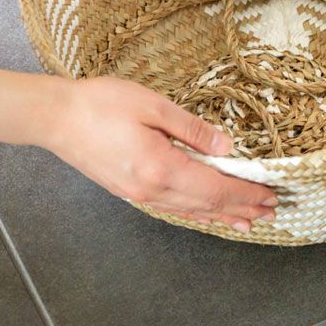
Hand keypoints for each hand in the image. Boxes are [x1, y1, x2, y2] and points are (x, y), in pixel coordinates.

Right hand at [46, 76, 276, 231]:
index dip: (244, 194)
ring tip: (246, 221)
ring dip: (221, 216)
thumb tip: (225, 147)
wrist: (55, 117)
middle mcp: (151, 189)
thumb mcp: (153, 106)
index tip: (269, 195)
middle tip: (270, 210)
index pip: (214, 189)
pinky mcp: (129, 190)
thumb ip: (192, 128)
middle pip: (206, 205)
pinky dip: (196, 212)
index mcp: (160, 168)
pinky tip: (204, 213)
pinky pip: (172, 207)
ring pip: (190, 210)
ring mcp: (139, 194)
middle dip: (241, 208)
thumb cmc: (101, 104)